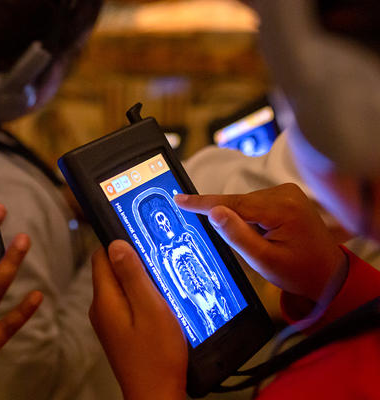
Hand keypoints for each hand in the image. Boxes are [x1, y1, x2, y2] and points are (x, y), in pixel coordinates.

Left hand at [90, 240, 186, 399]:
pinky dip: (142, 298)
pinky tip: (161, 303)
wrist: (156, 395)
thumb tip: (116, 244)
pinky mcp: (119, 331)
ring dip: (141, 281)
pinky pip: (127, 303)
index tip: (144, 239)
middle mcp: (100, 308)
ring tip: (164, 283)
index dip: (121, 242)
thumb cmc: (157, 356)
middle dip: (135, 262)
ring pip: (122, 287)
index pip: (101, 255)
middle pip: (112, 270)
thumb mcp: (150, 308)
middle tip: (161, 262)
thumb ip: (132, 275)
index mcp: (104, 299)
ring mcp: (108, 321)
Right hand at [175, 183, 347, 301]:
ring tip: (264, 245)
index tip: (180, 199)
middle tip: (247, 246)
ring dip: (242, 221)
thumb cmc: (299, 271)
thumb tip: (214, 212)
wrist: (328, 274)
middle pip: (239, 203)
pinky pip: (256, 204)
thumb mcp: (263, 260)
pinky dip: (250, 218)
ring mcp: (288, 193)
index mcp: (282, 209)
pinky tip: (264, 236)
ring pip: (246, 203)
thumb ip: (237, 235)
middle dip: (230, 221)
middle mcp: (286, 194)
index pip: (233, 203)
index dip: (203, 202)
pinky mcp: (286, 196)